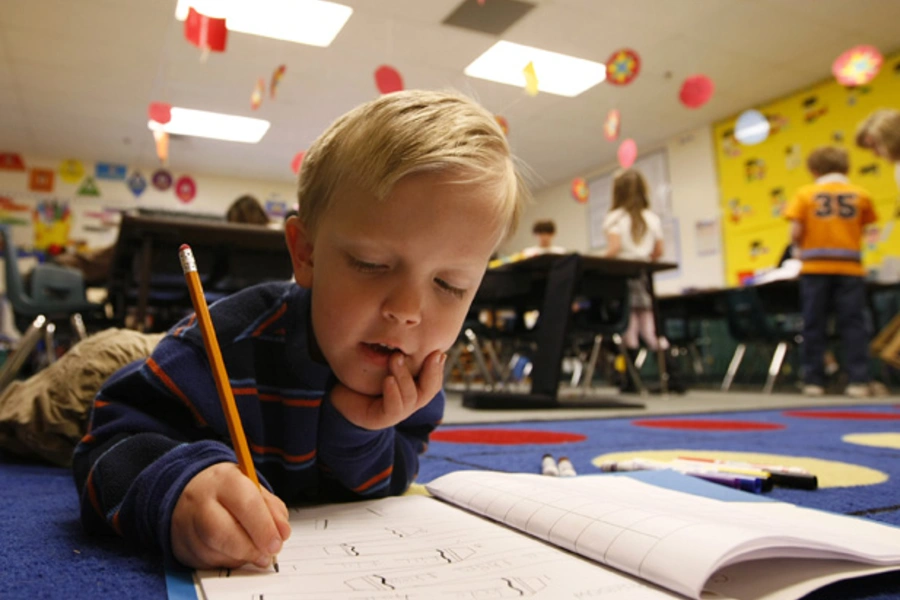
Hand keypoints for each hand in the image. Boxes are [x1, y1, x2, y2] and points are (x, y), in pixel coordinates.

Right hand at [171, 462, 290, 568]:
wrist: (192, 490)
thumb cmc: (229, 491)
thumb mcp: (253, 488)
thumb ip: (272, 509)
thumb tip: (282, 533)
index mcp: (224, 479)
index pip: (245, 504)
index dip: (264, 528)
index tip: (277, 542)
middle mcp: (200, 500)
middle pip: (221, 531)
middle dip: (249, 548)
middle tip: (267, 555)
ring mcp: (185, 524)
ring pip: (212, 551)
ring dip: (239, 558)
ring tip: (253, 553)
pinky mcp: (180, 546)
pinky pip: (205, 562)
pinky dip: (226, 562)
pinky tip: (235, 554)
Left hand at [330, 350, 444, 430]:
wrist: (342, 398)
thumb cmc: (365, 378)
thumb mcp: (385, 362)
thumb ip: (400, 353)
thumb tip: (414, 329)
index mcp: (414, 388)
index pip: (433, 380)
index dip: (438, 367)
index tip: (439, 351)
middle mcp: (409, 402)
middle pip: (429, 390)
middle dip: (431, 372)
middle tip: (430, 353)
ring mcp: (398, 412)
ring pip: (411, 396)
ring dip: (404, 376)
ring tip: (394, 358)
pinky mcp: (382, 419)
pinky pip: (393, 408)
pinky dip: (392, 393)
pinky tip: (388, 380)